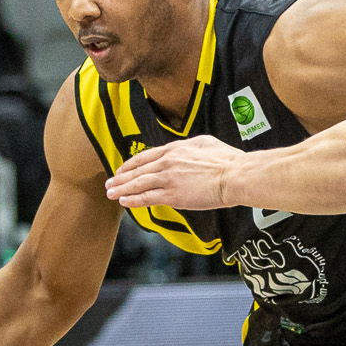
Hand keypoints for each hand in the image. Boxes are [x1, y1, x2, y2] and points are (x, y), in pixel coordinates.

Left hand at [104, 134, 248, 210]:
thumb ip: (190, 147)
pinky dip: (133, 200)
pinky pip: (147, 198)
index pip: (145, 156)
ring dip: (122, 189)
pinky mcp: (173, 195)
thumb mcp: (206, 143)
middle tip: (109, 184)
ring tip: (111, 194)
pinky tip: (124, 201)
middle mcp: (167, 162)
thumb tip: (185, 149)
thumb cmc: (228, 160)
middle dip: (121, 178)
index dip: (130, 164)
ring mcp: (169, 179)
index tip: (122, 169)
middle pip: (137, 170)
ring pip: (138, 184)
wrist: (235, 176)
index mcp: (175, 149)